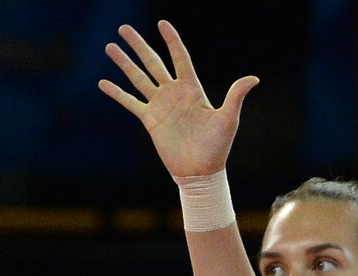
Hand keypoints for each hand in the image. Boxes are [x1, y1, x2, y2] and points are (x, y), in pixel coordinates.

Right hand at [98, 20, 257, 176]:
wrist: (200, 171)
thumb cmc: (217, 146)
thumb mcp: (228, 119)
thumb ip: (235, 96)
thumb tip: (254, 78)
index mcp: (192, 89)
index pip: (180, 58)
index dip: (172, 40)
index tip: (162, 23)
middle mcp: (174, 94)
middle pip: (153, 63)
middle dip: (139, 46)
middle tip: (123, 28)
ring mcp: (160, 106)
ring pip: (138, 78)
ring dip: (124, 63)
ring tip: (110, 46)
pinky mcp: (150, 120)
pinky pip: (130, 102)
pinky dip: (117, 93)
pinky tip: (103, 82)